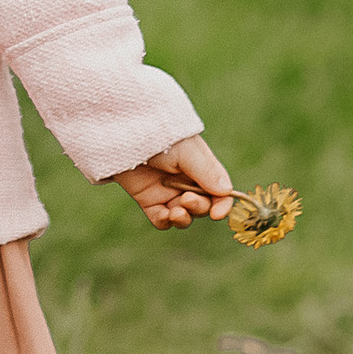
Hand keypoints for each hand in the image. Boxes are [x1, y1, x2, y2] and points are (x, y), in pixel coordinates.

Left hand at [113, 134, 234, 227]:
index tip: (217, 214)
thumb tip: (226, 191)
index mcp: (202, 169)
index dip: (222, 205)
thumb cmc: (161, 135)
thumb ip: (206, 171)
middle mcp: (187, 183)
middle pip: (202, 206)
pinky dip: (164, 221)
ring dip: (183, 218)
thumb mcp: (186, 151)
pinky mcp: (148, 200)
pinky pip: (161, 219)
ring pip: (184, 217)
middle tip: (187, 199)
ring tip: (176, 212)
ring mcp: (168, 192)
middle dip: (198, 207)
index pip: (220, 192)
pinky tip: (163, 215)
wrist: (126, 132)